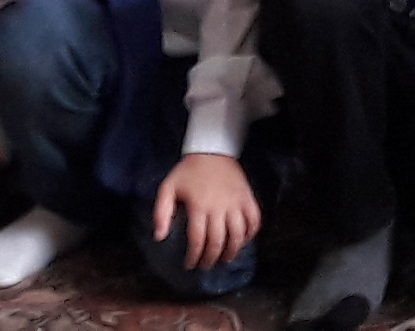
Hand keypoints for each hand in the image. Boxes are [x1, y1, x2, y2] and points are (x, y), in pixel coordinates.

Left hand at [151, 152, 259, 270]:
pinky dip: (251, 234)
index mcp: (199, 206)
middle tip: (205, 266)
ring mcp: (236, 203)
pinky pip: (254, 220)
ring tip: (224, 259)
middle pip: (217, 241)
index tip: (189, 265)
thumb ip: (161, 212)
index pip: (197, 240)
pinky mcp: (248, 197)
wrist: (212, 149)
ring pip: (238, 235)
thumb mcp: (168, 188)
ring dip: (232, 251)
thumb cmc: (188, 171)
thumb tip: (160, 237)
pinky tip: (243, 241)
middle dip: (210, 258)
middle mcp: (219, 207)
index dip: (193, 256)